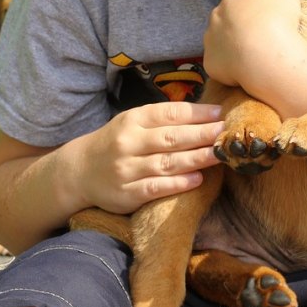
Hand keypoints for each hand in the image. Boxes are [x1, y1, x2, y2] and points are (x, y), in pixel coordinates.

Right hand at [71, 101, 224, 213]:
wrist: (80, 171)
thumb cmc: (117, 143)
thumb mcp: (133, 123)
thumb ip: (163, 119)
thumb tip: (206, 114)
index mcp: (132, 120)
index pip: (169, 114)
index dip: (196, 113)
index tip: (220, 113)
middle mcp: (128, 142)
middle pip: (171, 138)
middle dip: (202, 135)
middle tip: (226, 134)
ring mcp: (126, 169)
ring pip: (167, 163)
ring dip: (196, 159)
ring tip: (219, 155)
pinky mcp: (127, 193)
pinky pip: (156, 188)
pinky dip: (178, 184)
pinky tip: (198, 179)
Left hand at [203, 0, 302, 90]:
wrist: (266, 54)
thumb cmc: (278, 18)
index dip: (256, 9)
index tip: (269, 20)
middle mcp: (215, 14)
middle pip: (229, 19)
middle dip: (242, 26)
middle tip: (263, 38)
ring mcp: (210, 39)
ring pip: (221, 41)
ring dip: (234, 46)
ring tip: (255, 56)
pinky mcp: (209, 61)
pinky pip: (220, 63)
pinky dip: (231, 67)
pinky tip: (247, 69)